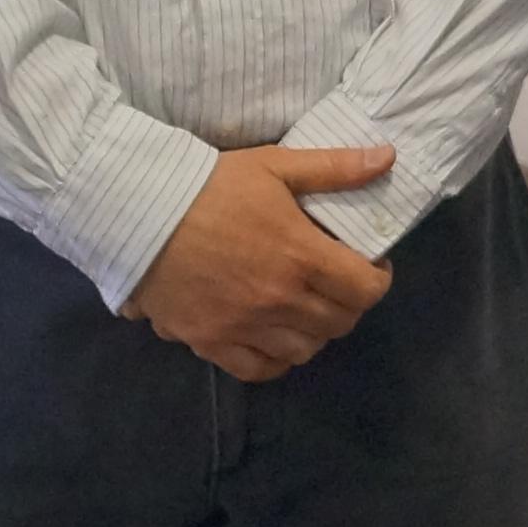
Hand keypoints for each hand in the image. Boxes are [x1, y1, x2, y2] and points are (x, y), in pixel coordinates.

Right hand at [127, 142, 394, 379]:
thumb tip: (388, 158)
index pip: (365, 289)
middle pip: (339, 323)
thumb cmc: (210, 184)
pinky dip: (274, 359)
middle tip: (338, 284)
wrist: (139, 210)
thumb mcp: (275, 166)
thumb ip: (335, 168)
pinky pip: (258, 369)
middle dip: (349, 303)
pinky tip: (274, 338)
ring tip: (307, 310)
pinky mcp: (210, 341)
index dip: (378, 279)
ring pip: (304, 350)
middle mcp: (279, 299)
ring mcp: (244, 326)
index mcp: (301, 256)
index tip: (370, 265)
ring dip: (314, 333)